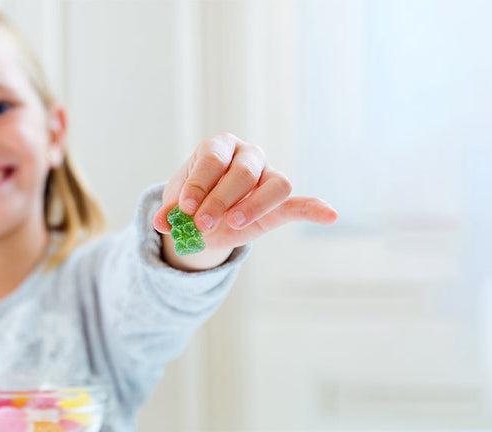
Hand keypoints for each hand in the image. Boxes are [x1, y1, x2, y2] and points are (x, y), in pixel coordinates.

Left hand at [152, 132, 337, 270]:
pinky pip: (300, 202)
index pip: (214, 159)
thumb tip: (162, 222)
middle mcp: (247, 155)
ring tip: (233, 224)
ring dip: (254, 205)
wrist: (202, 216)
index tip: (184, 207)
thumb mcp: (176, 204)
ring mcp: (268, 175)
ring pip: (274, 184)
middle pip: (243, 172)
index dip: (199, 182)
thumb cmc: (190, 200)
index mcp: (218, 147)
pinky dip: (315, 208)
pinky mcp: (280, 201)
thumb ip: (171, 212)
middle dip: (220, 199)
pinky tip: (329, 215)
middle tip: (200, 223)